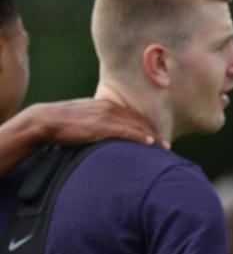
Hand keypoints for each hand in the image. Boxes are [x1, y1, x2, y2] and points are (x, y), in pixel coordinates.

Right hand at [19, 99, 163, 148]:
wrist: (45, 121)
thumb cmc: (62, 122)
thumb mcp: (84, 117)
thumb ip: (98, 121)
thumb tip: (104, 133)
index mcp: (107, 105)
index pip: (133, 116)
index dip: (146, 127)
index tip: (157, 137)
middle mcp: (110, 108)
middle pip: (139, 121)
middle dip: (154, 133)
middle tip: (166, 146)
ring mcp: (107, 116)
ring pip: (136, 126)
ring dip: (152, 138)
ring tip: (164, 148)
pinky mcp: (102, 126)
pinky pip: (126, 132)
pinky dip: (140, 137)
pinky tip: (150, 143)